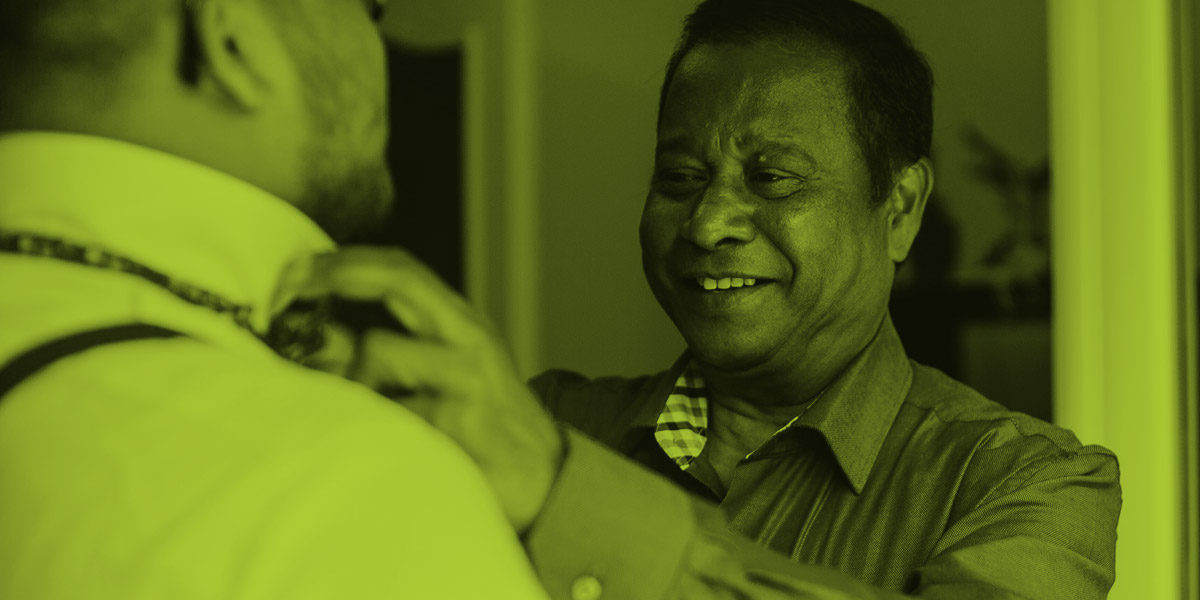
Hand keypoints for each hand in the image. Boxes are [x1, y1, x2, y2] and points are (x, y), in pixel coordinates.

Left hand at [295, 246, 563, 533]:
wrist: (544, 478)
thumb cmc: (486, 424)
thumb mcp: (449, 373)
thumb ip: (391, 351)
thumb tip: (314, 336)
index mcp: (464, 326)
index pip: (403, 271)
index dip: (345, 262)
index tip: (297, 268)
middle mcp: (467, 346)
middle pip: (393, 296)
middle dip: (332, 291)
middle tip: (287, 307)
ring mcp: (462, 387)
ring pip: (377, 359)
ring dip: (351, 386)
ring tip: (356, 413)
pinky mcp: (452, 431)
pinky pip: (383, 418)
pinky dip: (365, 428)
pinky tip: (373, 442)